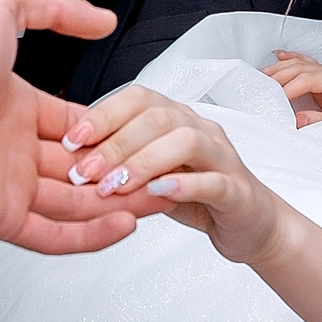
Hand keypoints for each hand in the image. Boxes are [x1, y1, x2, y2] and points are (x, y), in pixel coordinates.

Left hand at [0, 0, 135, 253]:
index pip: (80, 130)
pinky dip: (90, 236)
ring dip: (116, 206)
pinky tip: (122, 225)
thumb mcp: (3, 4)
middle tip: (158, 173)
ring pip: (75, 207)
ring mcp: (7, 185)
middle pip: (83, 172)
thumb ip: (55, 5)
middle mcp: (14, 149)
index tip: (143, 140)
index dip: (114, 137)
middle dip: (123, 175)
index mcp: (18, 108)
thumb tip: (98, 17)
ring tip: (154, 200)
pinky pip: (52, 235)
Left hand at [58, 85, 300, 265]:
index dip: (103, 115)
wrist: (249, 223)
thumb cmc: (197, 194)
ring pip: (186, 141)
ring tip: (115, 186)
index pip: (139, 99)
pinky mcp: (237, 192)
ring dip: (143, 161)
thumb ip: (122, 161)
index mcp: (176, 120)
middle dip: (115, 143)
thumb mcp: (152, 173)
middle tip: (86, 172)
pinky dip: (183, 184)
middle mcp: (200, 130)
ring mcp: (222, 158)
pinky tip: (157, 191)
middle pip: (158, 117)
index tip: (72, 140)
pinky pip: (213, 180)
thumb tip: (73, 158)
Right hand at [260, 52, 321, 125]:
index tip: (272, 98)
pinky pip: (306, 65)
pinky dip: (291, 60)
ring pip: (300, 64)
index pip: (308, 78)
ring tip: (261, 75)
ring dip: (280, 68)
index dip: (288, 87)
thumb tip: (297, 118)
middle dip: (278, 76)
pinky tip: (279, 56)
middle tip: (259, 87)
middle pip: (301, 68)